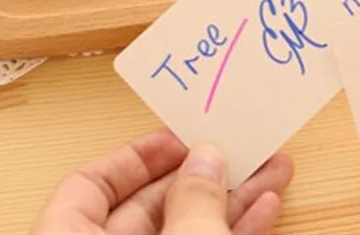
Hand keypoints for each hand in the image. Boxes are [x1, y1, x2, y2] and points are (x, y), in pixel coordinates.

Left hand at [32, 129, 292, 234]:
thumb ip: (192, 203)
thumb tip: (206, 157)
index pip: (87, 187)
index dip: (133, 156)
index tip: (176, 135)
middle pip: (148, 207)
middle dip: (203, 174)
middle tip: (240, 146)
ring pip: (185, 232)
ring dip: (231, 202)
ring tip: (272, 171)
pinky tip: (265, 210)